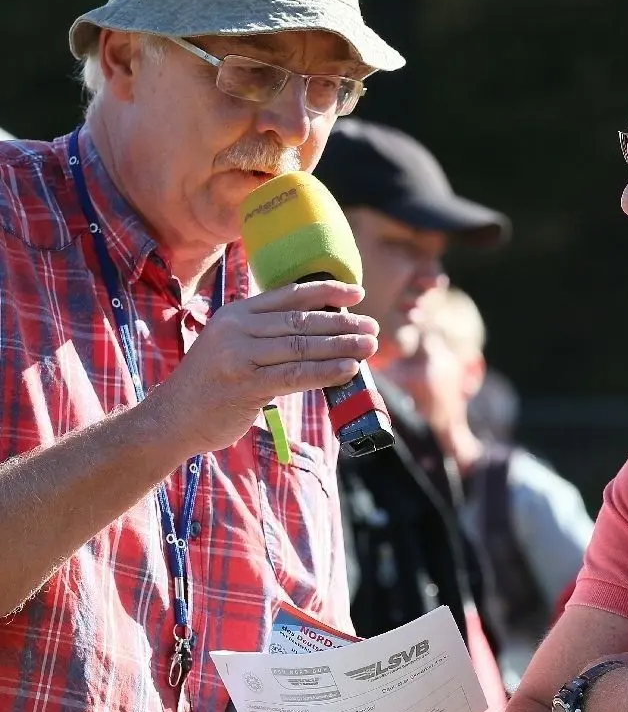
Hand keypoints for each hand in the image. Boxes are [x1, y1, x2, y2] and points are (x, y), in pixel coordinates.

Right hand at [143, 280, 378, 452]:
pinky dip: (326, 371)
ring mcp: (238, 355)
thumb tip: (322, 333)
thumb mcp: (232, 346)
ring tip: (369, 347)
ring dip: (341, 346)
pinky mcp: (244, 384)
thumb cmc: (211, 386)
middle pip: (302, 320)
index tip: (358, 293)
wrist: (171, 419)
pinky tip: (348, 370)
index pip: (290, 295)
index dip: (327, 292)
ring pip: (302, 346)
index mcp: (236, 312)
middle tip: (373, 328)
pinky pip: (295, 375)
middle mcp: (237, 327)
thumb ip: (267, 336)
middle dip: (343, 323)